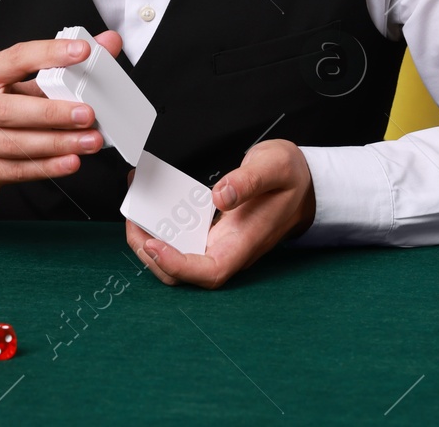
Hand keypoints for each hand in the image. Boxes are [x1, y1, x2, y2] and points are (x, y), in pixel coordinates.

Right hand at [0, 30, 122, 217]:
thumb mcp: (15, 89)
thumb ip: (59, 70)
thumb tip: (104, 44)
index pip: (15, 58)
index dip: (49, 53)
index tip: (82, 51)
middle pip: (12, 109)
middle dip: (54, 112)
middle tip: (88, 113)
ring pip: (16, 143)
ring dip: (58, 143)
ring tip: (89, 141)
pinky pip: (17, 170)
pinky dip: (47, 167)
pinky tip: (70, 162)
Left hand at [127, 139, 314, 288]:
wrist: (304, 182)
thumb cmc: (292, 178)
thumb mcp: (274, 167)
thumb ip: (248, 181)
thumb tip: (219, 195)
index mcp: (245, 241)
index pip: (209, 271)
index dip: (178, 266)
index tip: (154, 244)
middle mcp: (229, 247)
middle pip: (184, 271)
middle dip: (151, 253)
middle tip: (133, 221)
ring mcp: (220, 241)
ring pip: (178, 256)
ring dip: (151, 238)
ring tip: (136, 208)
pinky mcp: (213, 230)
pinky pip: (183, 236)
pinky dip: (163, 223)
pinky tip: (152, 201)